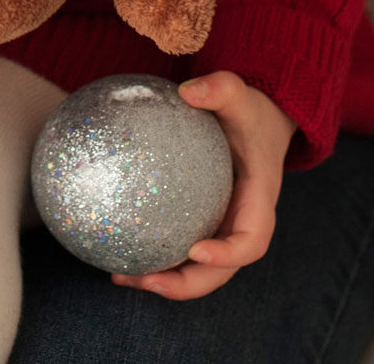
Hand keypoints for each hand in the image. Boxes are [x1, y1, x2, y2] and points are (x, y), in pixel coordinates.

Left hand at [112, 71, 296, 298]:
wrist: (256, 123)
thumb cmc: (248, 110)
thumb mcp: (240, 95)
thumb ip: (220, 89)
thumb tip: (187, 91)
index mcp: (258, 203)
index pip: (251, 241)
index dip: (227, 253)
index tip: (196, 250)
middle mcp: (242, 224)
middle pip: (221, 271)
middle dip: (186, 284)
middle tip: (147, 281)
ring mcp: (222, 230)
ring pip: (197, 270)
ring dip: (163, 281)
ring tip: (121, 279)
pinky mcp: (202, 225)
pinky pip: (179, 248)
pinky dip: (154, 258)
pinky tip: (115, 254)